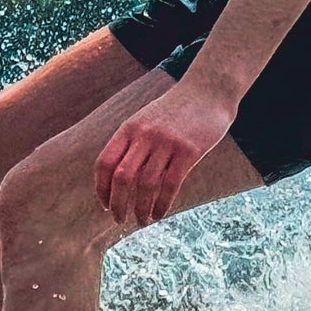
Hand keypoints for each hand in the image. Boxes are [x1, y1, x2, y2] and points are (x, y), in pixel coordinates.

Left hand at [94, 82, 235, 227]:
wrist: (208, 90)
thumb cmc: (177, 110)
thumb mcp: (147, 119)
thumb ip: (133, 143)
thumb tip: (119, 178)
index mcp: (129, 127)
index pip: (105, 163)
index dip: (101, 188)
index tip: (104, 205)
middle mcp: (145, 134)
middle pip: (122, 177)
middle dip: (117, 204)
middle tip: (119, 220)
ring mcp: (167, 142)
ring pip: (146, 185)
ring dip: (140, 209)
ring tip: (141, 221)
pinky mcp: (189, 150)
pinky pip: (170, 185)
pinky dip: (162, 205)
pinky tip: (160, 214)